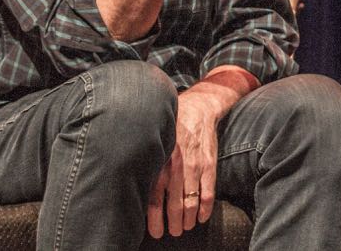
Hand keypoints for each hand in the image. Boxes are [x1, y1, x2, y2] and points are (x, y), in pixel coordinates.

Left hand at [147, 90, 219, 238]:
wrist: (198, 108)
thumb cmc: (171, 127)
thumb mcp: (154, 142)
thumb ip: (147, 163)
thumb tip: (131, 187)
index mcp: (158, 162)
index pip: (153, 199)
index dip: (154, 219)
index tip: (155, 232)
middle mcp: (175, 166)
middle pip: (174, 204)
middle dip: (173, 223)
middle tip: (172, 232)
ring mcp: (194, 166)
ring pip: (191, 201)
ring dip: (188, 219)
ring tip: (185, 227)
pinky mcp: (209, 164)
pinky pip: (208, 191)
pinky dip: (205, 208)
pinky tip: (201, 218)